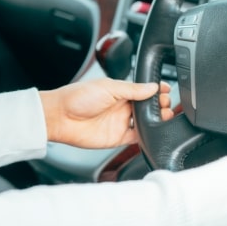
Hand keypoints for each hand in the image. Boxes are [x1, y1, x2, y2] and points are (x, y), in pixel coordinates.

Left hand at [39, 78, 172, 148]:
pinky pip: (137, 138)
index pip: (145, 90)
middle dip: (161, 105)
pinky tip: (153, 131)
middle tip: (166, 104)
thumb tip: (153, 87)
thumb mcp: (109, 87)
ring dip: (157, 120)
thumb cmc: (78, 97)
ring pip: (146, 122)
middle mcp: (123, 107)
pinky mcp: (118, 137)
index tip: (167, 90)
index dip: (157, 90)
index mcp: (122, 91)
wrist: (60, 117)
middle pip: (149, 107)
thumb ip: (133, 89)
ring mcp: (121, 122)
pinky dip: (147, 136)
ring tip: (165, 116)